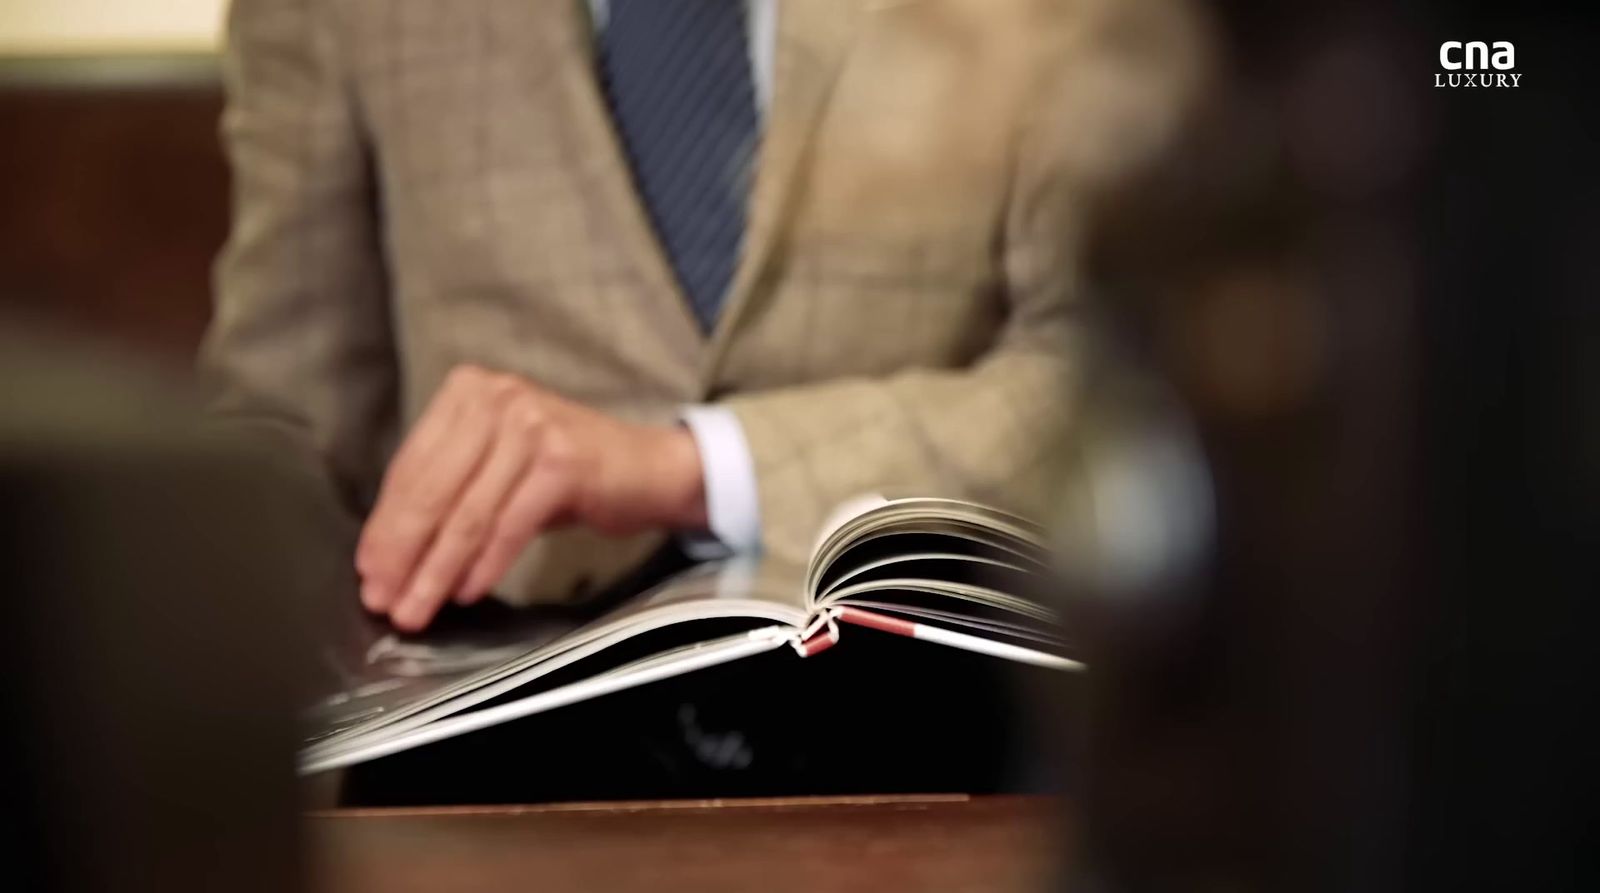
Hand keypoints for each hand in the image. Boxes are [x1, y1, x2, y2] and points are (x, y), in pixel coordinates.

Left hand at [355, 364, 706, 630]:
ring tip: (418, 607)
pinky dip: (484, 564)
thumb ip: (447, 491)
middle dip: (402, 555)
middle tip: (383, 599)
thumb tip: (387, 553)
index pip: (410, 468)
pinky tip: (466, 592)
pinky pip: (508, 525)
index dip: (385, 527)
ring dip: (436, 571)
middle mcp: (497, 399)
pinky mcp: (562, 461)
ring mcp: (531, 425)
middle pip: (432, 491)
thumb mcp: (497, 465)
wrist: (648, 468)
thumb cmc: (565, 472)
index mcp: (468, 392)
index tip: (368, 572)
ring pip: (467, 514)